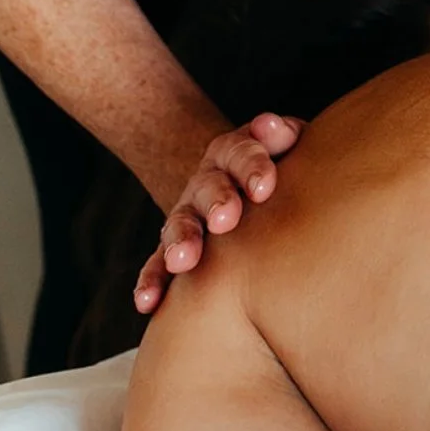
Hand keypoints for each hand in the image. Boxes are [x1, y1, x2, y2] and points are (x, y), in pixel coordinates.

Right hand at [133, 112, 304, 315]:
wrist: (234, 182)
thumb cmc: (275, 166)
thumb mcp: (282, 144)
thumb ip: (282, 135)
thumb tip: (276, 128)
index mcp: (232, 153)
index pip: (240, 152)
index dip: (252, 166)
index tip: (264, 188)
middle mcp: (205, 182)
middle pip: (208, 187)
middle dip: (216, 201)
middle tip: (226, 219)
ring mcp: (187, 214)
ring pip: (179, 225)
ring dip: (181, 241)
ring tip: (184, 260)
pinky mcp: (173, 247)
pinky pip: (157, 263)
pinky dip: (152, 280)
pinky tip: (147, 302)